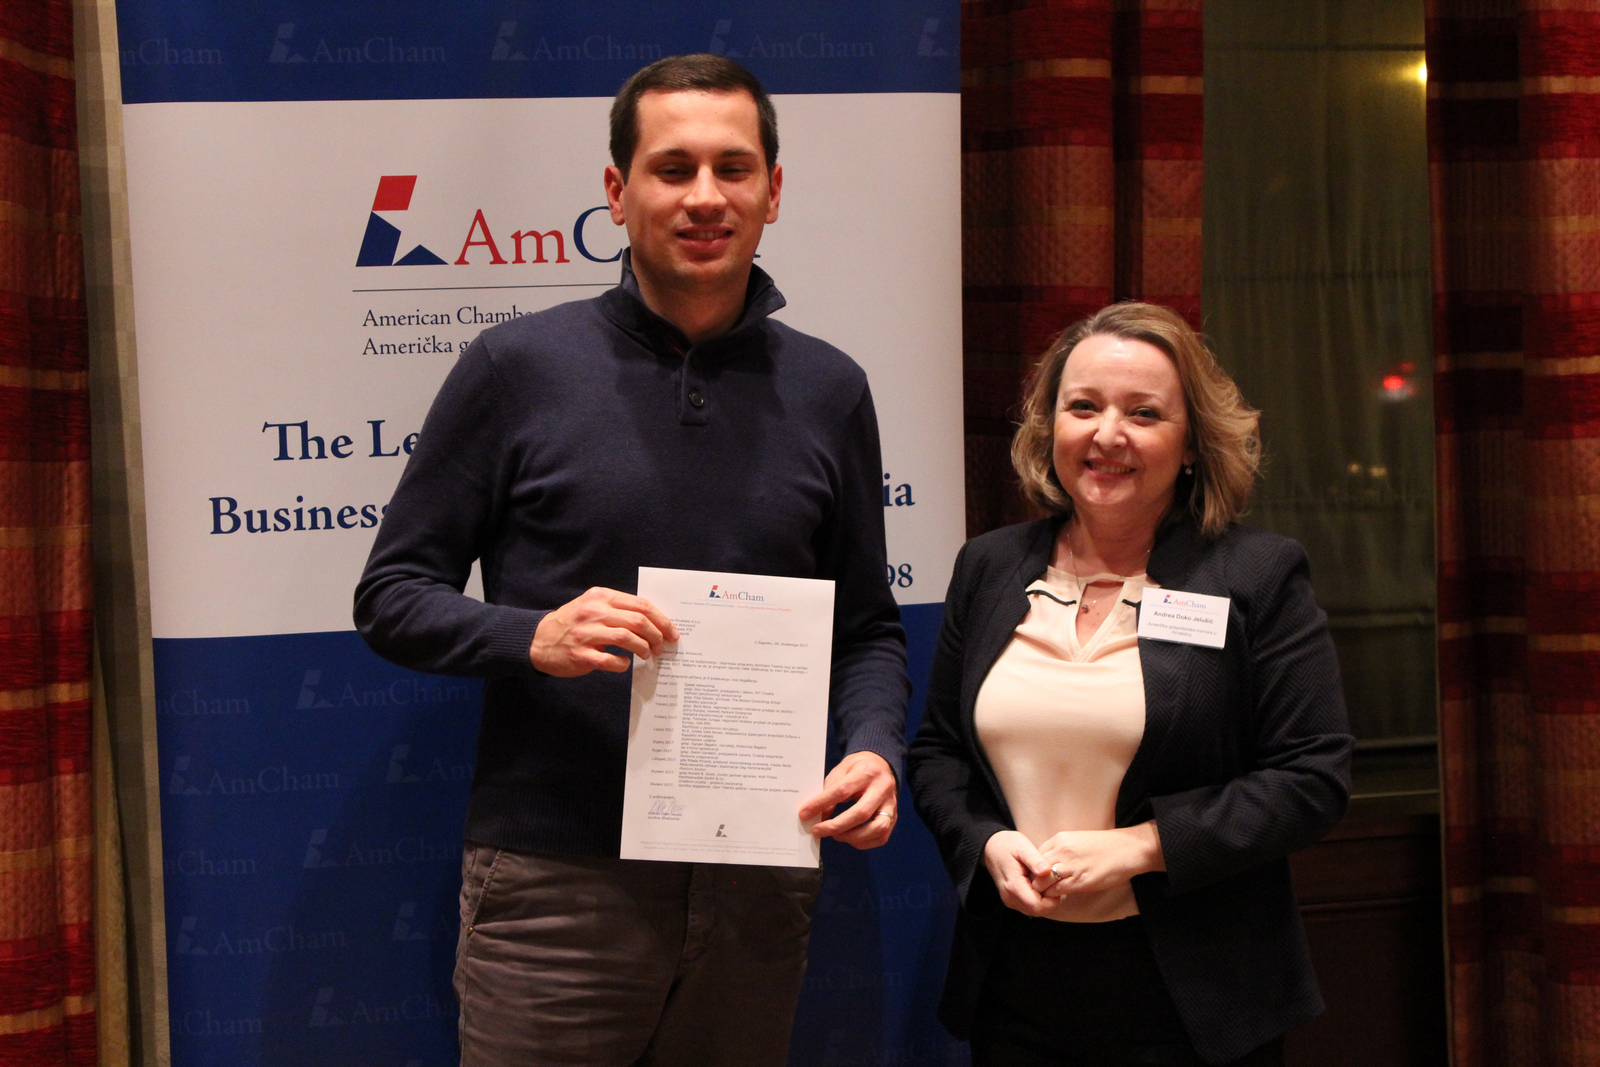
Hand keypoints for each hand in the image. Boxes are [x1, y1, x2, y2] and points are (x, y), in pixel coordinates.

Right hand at [529, 587, 678, 676]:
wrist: (538, 639)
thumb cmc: (573, 623)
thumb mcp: (593, 606)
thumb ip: (619, 609)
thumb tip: (654, 621)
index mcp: (601, 597)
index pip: (640, 605)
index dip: (661, 619)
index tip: (672, 632)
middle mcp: (594, 612)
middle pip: (638, 621)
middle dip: (656, 635)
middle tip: (662, 647)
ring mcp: (586, 633)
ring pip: (627, 638)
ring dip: (643, 649)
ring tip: (648, 655)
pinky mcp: (580, 654)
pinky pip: (610, 660)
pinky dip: (622, 664)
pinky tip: (624, 664)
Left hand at [798, 751, 897, 848]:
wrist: (881, 765)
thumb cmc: (857, 768)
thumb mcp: (840, 771)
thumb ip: (829, 791)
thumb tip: (819, 816)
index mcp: (866, 772)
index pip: (842, 790)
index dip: (822, 803)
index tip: (804, 813)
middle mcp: (882, 789)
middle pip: (861, 813)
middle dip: (836, 826)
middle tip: (817, 831)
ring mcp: (891, 804)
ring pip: (876, 828)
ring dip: (852, 837)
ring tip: (835, 836)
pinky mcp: (895, 817)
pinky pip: (881, 836)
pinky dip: (863, 842)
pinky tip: (849, 837)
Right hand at [983, 831, 1058, 916]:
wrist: (990, 848)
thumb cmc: (1007, 845)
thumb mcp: (1023, 846)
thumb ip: (1035, 860)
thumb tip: (1048, 871)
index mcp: (1014, 886)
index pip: (1038, 906)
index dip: (1052, 899)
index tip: (1056, 883)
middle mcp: (1010, 898)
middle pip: (1038, 911)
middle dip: (1050, 900)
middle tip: (1052, 880)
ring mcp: (1010, 901)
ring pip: (1035, 910)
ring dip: (1044, 899)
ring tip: (1044, 880)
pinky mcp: (1012, 900)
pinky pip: (1030, 906)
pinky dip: (1038, 898)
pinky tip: (1038, 883)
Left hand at [1031, 823, 1164, 897]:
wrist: (1129, 849)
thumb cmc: (1105, 847)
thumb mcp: (1078, 841)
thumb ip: (1062, 850)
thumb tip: (1050, 863)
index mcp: (1060, 839)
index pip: (1034, 856)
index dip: (1034, 869)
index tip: (1038, 877)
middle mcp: (1061, 851)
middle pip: (1033, 869)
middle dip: (1033, 881)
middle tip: (1037, 890)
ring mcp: (1070, 866)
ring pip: (1041, 881)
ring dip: (1042, 891)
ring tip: (1045, 896)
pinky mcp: (1080, 881)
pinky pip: (1056, 890)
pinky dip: (1053, 896)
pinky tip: (1058, 898)